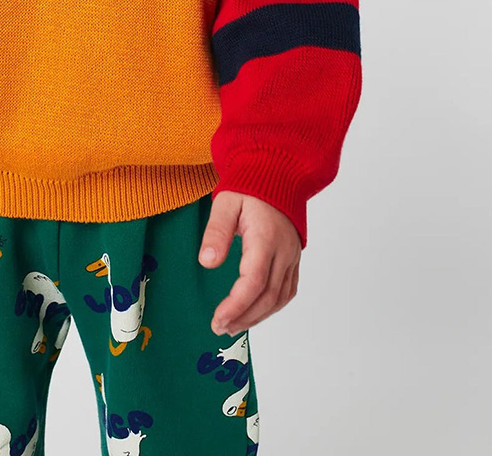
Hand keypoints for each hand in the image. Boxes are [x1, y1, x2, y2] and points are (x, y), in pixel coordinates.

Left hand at [198, 190, 300, 335]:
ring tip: (233, 326)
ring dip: (257, 316)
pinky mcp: (293, 258)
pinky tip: (255, 313)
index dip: (236, 305)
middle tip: (220, 327)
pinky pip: (288, 290)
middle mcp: (284, 252)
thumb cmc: (249, 187)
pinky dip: (272, 306)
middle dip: (244, 317)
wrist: (277, 174)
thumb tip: (207, 263)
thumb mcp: (226, 203)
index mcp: (266, 239)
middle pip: (268, 296)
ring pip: (280, 297)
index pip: (254, 282)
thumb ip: (216, 232)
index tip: (218, 319)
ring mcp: (292, 256)